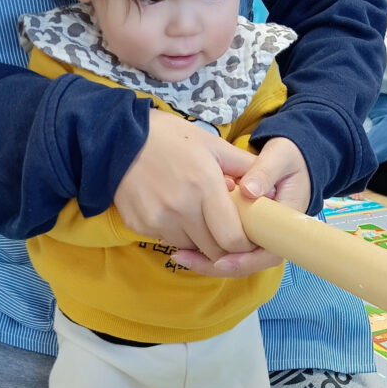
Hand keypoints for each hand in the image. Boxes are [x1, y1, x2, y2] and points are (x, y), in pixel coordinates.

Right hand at [114, 110, 257, 260]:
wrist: (115, 138)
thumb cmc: (169, 137)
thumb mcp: (211, 144)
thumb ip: (244, 166)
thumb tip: (270, 187)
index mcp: (204, 186)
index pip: (233, 239)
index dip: (244, 244)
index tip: (246, 235)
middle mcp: (181, 208)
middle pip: (214, 250)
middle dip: (224, 246)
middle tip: (226, 230)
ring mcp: (158, 220)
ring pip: (191, 248)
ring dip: (200, 240)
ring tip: (198, 215)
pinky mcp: (139, 226)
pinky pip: (167, 241)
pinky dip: (176, 234)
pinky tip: (173, 211)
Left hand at [172, 137, 311, 276]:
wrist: (288, 161)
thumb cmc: (286, 159)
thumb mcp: (279, 158)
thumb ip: (265, 172)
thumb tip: (250, 191)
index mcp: (287, 221)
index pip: (271, 253)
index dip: (247, 260)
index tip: (222, 261)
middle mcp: (274, 235)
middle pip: (249, 263)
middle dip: (219, 265)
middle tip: (188, 259)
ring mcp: (259, 235)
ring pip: (236, 260)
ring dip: (208, 261)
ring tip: (180, 255)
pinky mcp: (245, 232)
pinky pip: (228, 249)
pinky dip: (206, 250)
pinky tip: (184, 247)